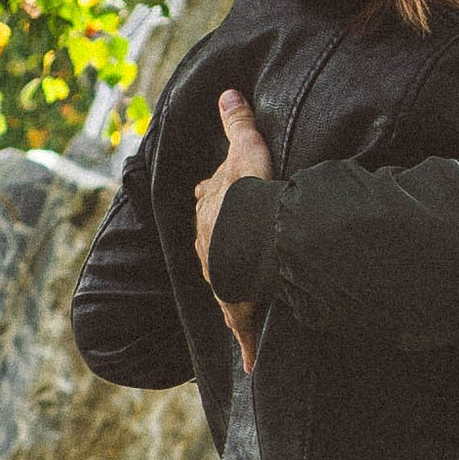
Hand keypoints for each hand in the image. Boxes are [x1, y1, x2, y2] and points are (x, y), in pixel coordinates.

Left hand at [192, 88, 272, 369]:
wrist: (252, 237)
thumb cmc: (249, 196)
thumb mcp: (246, 151)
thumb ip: (238, 122)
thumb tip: (228, 92)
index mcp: (209, 214)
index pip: (206, 207)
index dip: (210, 204)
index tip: (208, 204)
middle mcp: (208, 248)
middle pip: (210, 249)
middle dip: (218, 254)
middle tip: (228, 256)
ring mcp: (221, 279)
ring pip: (224, 289)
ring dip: (232, 300)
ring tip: (241, 308)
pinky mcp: (237, 306)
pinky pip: (244, 330)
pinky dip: (248, 348)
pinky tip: (251, 367)